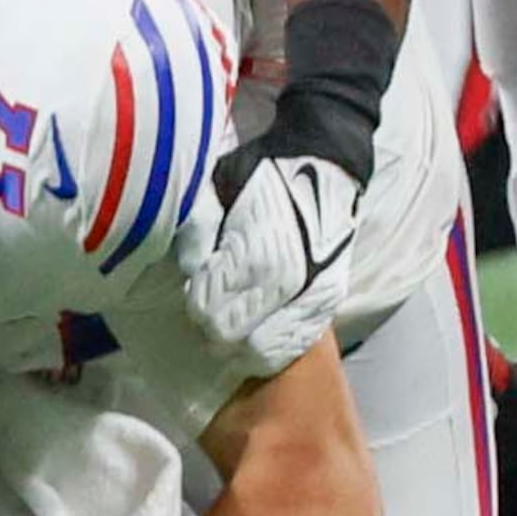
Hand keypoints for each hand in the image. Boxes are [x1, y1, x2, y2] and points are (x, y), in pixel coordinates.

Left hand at [179, 148, 358, 375]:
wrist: (327, 164)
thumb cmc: (268, 172)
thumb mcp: (222, 185)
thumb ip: (201, 227)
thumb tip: (188, 267)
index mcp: (255, 254)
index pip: (207, 310)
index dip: (194, 303)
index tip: (196, 287)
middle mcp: (287, 283)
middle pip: (228, 335)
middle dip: (211, 324)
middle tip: (209, 307)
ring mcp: (312, 298)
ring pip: (261, 351)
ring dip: (239, 343)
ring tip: (232, 322)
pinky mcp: (329, 304)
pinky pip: (292, 346)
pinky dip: (270, 348)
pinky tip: (257, 332)